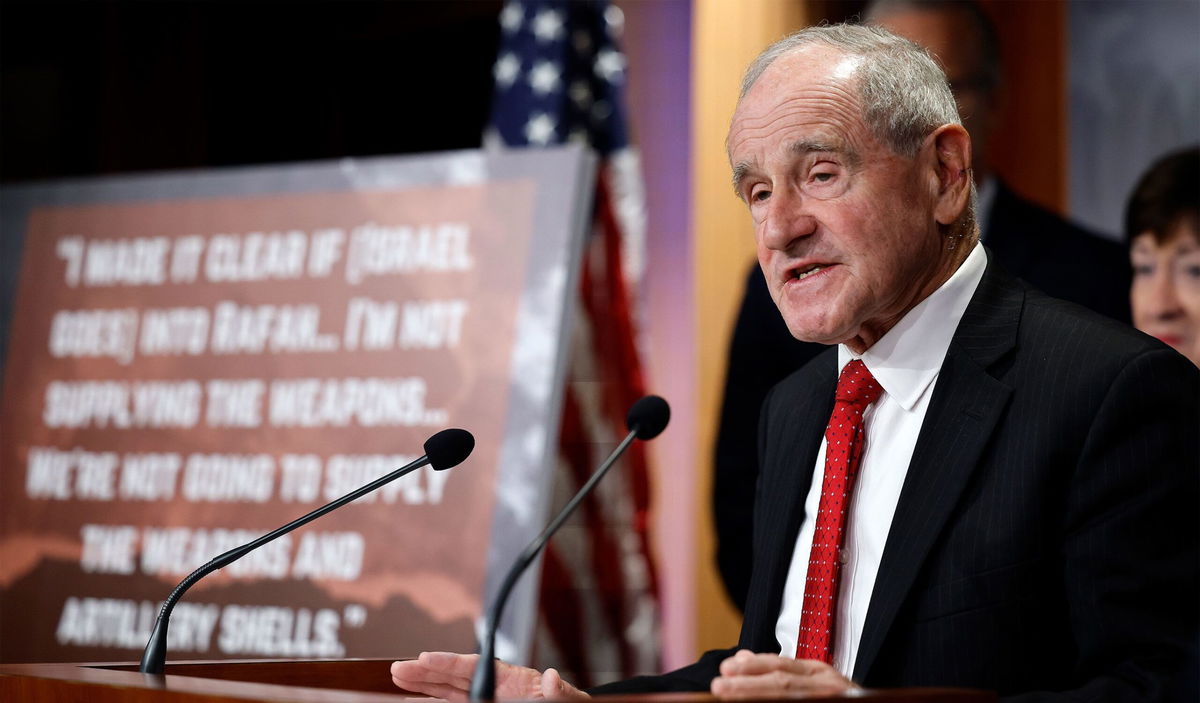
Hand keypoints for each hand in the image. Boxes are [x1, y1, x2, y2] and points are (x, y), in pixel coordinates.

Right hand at [390, 651, 589, 700]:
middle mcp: (493, 687)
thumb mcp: (565, 698)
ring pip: (447, 691)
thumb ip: (558, 689)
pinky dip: (433, 700)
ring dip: (422, 685)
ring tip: (399, 678)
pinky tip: (416, 699)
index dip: (448, 662)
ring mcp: (486, 700)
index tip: (425, 658)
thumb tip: (551, 677)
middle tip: (398, 667)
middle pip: (452, 676)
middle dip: (425, 671)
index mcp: (510, 678)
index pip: (473, 667)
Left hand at [710, 650, 855, 697]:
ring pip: (789, 698)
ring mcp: (831, 700)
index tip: (726, 667)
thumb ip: (781, 670)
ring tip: (728, 696)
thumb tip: (741, 657)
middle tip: (719, 686)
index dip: (753, 667)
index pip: (781, 665)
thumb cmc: (837, 698)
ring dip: (756, 698)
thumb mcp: (810, 681)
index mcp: (818, 673)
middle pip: (783, 683)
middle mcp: (826, 686)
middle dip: (748, 685)